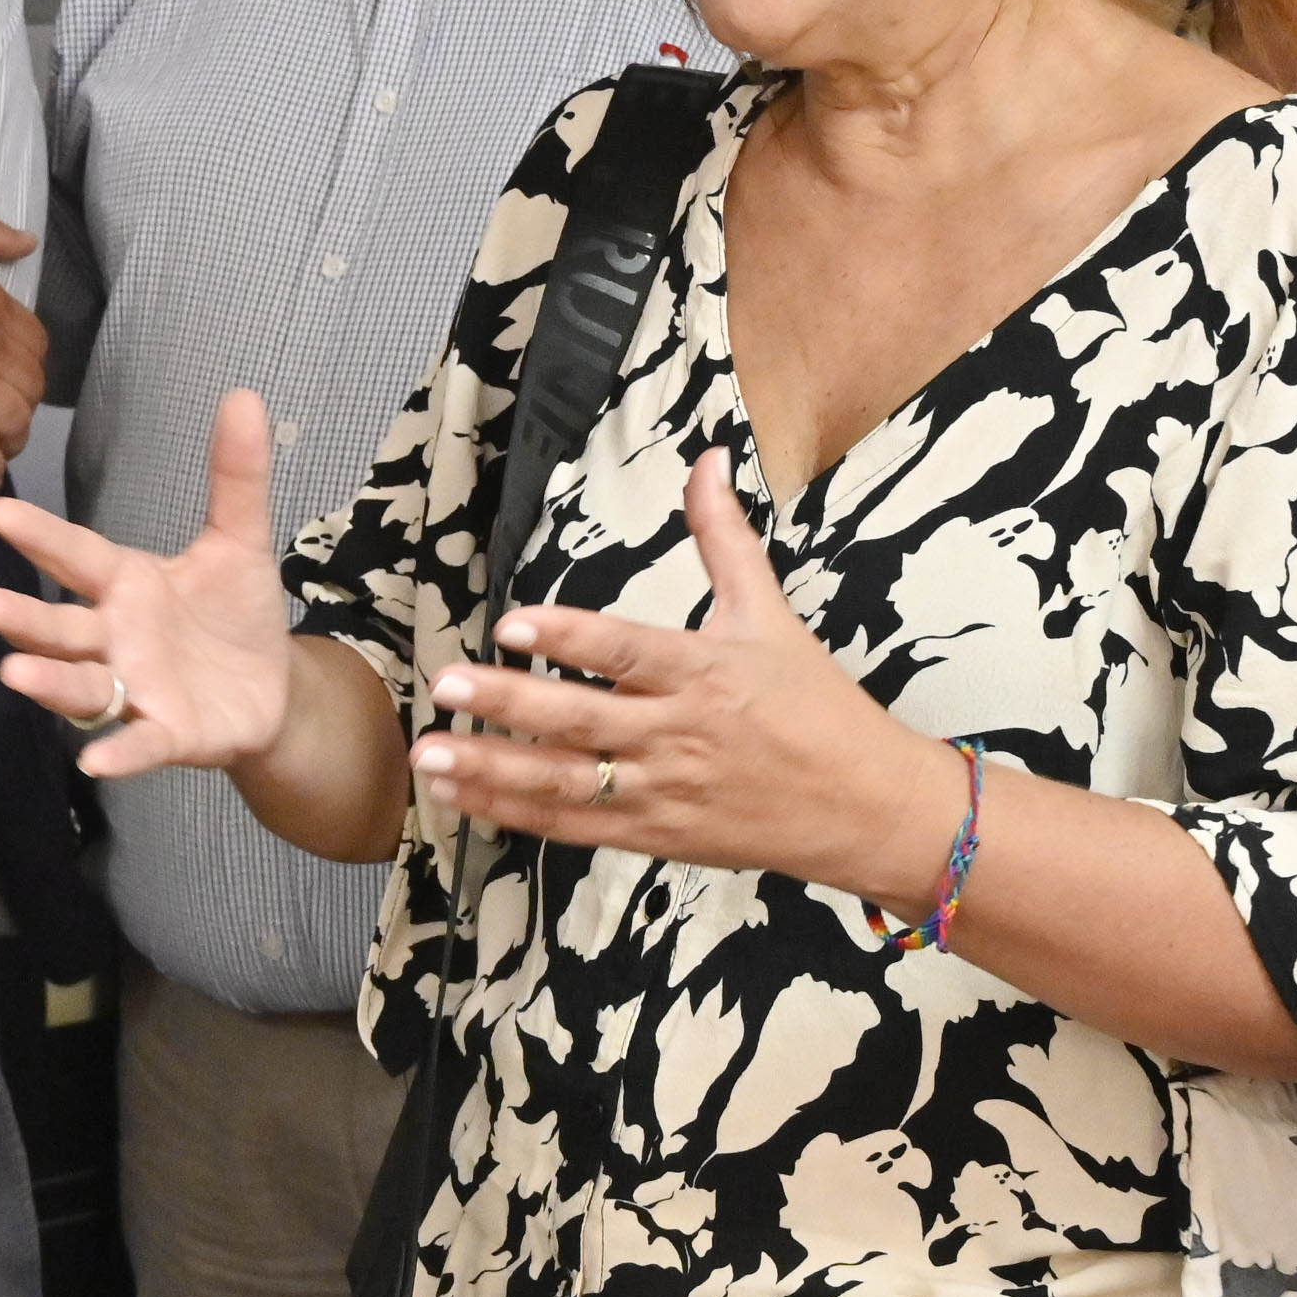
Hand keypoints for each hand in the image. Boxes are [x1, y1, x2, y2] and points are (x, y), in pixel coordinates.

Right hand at [0, 389, 310, 779]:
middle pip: (62, 626)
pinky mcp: (168, 732)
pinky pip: (138, 742)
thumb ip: (237, 477)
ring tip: (13, 673)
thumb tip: (244, 395)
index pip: (76, 556)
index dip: (40, 536)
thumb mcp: (241, 541)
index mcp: (127, 584)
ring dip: (50, 681)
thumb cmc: (235, 614)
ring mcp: (136, 688)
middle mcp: (116, 637)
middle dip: (23, 617)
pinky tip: (95, 761)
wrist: (273, 687)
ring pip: (83, 685)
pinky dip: (118, 752)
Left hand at [406, 451, 965, 902]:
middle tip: (445, 686)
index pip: (626, 651)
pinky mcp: (655, 836)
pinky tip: (461, 796)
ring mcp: (663, 792)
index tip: (511, 624)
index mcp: (704, 673)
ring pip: (566, 782)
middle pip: (581, 720)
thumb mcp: (771, 614)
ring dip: (492, 770)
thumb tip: (708, 459)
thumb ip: (725, 539)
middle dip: (507, 705)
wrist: (866, 807)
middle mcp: (678, 734)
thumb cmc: (817, 705)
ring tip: (430, 753)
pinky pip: (574, 825)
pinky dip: (515, 813)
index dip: (568, 638)